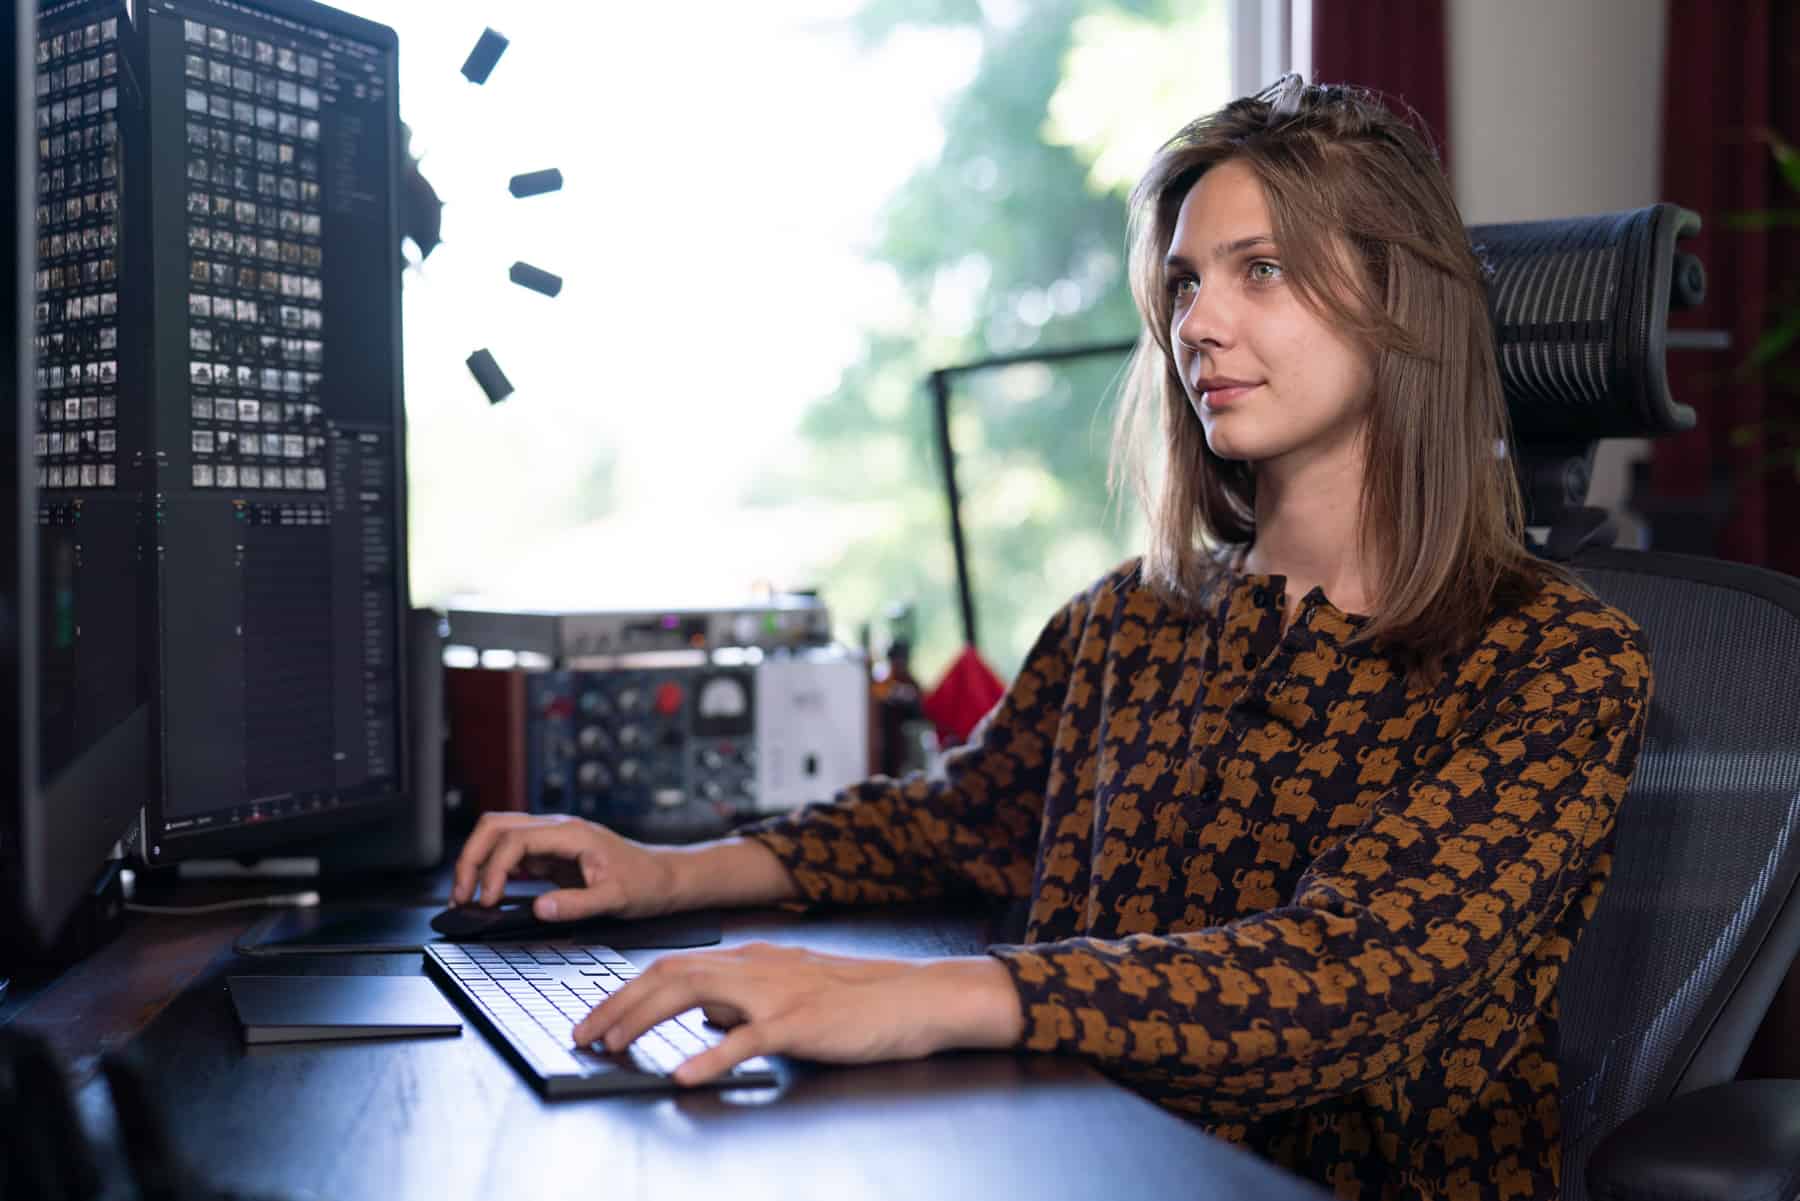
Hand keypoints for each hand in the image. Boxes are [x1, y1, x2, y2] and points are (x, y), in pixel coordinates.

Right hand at [449, 812, 677, 921]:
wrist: (664, 876)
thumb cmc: (645, 882)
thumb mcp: (616, 899)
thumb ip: (578, 904)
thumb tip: (540, 909)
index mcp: (571, 834)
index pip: (515, 839)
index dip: (494, 869)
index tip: (489, 900)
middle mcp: (557, 830)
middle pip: (496, 826)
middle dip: (471, 857)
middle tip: (461, 894)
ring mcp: (551, 839)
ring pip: (498, 835)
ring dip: (477, 861)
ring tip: (466, 895)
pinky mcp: (550, 853)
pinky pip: (511, 853)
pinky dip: (492, 869)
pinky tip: (488, 893)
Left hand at [570, 942, 1024, 1084]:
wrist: (914, 997)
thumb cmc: (858, 999)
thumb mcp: (790, 989)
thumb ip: (744, 998)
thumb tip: (703, 1015)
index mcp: (752, 960)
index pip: (673, 965)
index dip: (626, 990)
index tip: (594, 1017)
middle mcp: (756, 966)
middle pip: (669, 973)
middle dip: (618, 1003)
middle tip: (584, 1035)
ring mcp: (777, 992)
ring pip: (694, 994)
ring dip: (644, 1019)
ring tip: (613, 1047)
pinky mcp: (800, 1022)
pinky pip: (746, 1038)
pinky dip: (710, 1056)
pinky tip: (685, 1074)